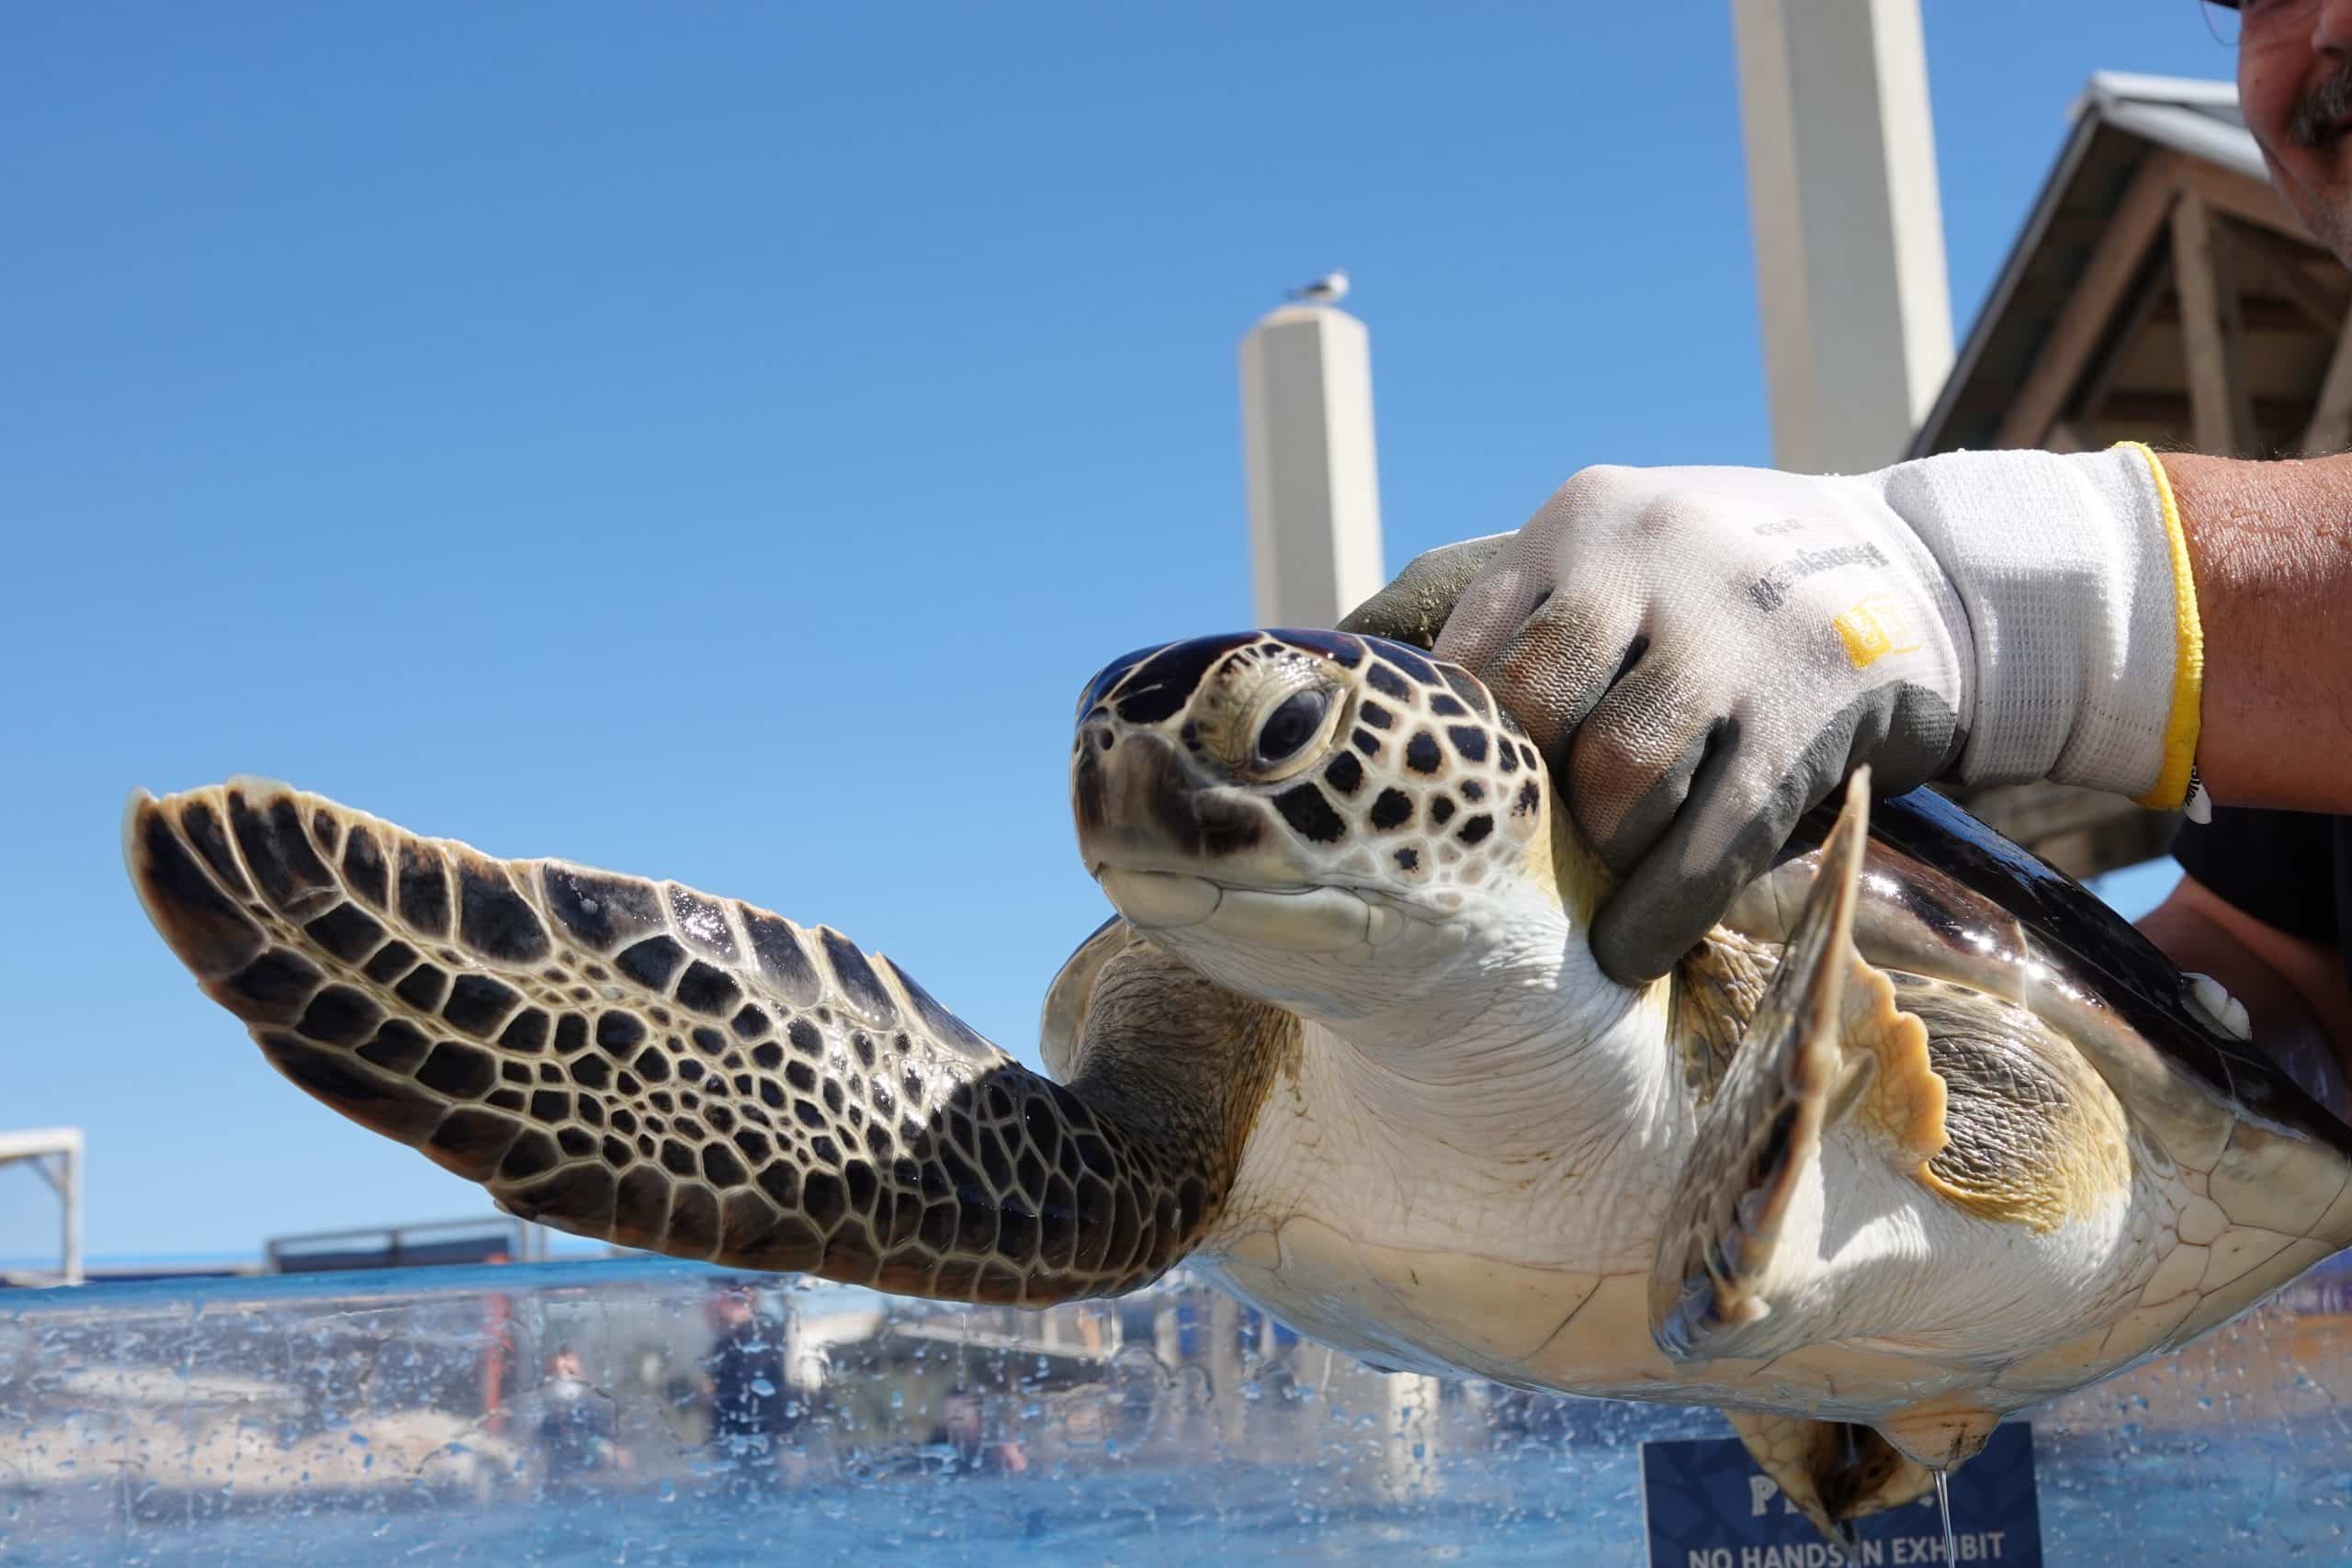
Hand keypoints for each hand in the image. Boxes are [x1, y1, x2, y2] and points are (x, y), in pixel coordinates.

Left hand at [1351, 449, 2193, 984]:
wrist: (1935, 569)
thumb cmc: (1741, 592)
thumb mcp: (1638, 552)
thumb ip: (1544, 616)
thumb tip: (1428, 739)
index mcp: (1587, 519)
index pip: (1475, 647)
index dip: (1455, 749)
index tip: (1446, 816)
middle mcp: (1654, 555)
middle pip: (1535, 708)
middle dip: (1524, 800)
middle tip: (1520, 859)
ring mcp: (1737, 631)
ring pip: (1618, 776)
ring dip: (1596, 854)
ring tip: (1586, 896)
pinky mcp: (1809, 711)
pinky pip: (1711, 838)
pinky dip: (1658, 910)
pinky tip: (1628, 953)